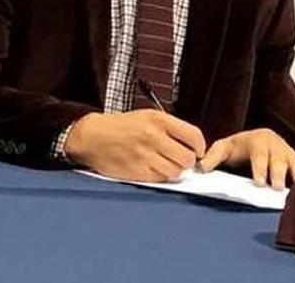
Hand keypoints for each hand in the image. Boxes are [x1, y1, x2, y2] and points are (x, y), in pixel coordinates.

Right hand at [64, 110, 205, 181]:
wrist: (93, 137)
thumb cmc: (122, 127)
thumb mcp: (148, 116)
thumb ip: (171, 129)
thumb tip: (193, 146)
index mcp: (159, 120)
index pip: (194, 136)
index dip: (200, 146)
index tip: (198, 150)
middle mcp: (154, 137)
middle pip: (188, 158)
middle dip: (187, 161)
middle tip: (180, 159)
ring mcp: (145, 155)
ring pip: (175, 171)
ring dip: (173, 170)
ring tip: (163, 163)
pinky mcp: (137, 171)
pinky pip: (160, 178)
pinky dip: (160, 176)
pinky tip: (152, 168)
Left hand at [198, 128, 294, 189]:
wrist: (259, 140)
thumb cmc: (240, 147)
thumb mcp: (223, 148)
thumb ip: (212, 157)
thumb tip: (201, 168)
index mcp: (259, 140)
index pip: (260, 155)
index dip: (260, 168)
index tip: (259, 182)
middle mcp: (276, 145)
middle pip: (279, 160)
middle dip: (278, 174)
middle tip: (276, 188)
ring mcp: (289, 152)